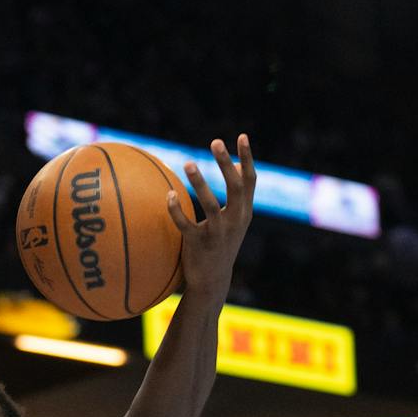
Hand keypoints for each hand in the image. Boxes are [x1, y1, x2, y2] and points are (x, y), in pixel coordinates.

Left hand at [166, 133, 257, 302]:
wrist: (213, 280)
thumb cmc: (222, 243)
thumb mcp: (236, 219)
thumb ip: (238, 195)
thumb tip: (237, 165)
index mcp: (244, 212)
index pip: (250, 180)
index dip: (247, 158)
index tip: (242, 136)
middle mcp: (236, 221)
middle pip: (235, 187)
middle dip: (226, 163)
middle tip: (215, 142)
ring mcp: (218, 234)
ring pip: (211, 205)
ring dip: (200, 183)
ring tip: (188, 162)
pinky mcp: (199, 244)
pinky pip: (186, 225)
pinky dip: (176, 210)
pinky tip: (168, 195)